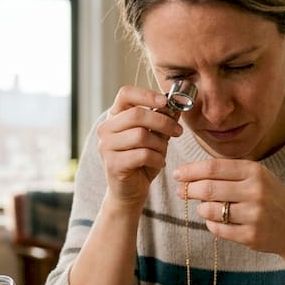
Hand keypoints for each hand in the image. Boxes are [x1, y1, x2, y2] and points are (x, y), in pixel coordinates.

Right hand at [97, 85, 184, 209]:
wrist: (129, 191)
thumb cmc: (142, 161)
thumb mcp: (155, 137)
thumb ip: (163, 120)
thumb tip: (177, 105)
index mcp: (115, 116)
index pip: (125, 93)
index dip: (146, 94)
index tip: (165, 102)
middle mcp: (106, 129)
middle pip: (136, 114)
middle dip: (162, 122)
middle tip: (178, 131)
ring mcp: (106, 146)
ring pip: (141, 135)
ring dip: (160, 144)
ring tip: (163, 152)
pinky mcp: (113, 164)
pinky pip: (142, 154)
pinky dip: (157, 158)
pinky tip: (159, 163)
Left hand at [172, 159, 284, 254]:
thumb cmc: (271, 198)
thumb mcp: (257, 177)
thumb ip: (229, 173)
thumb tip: (190, 174)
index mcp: (255, 172)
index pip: (213, 168)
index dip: (190, 171)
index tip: (177, 174)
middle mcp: (255, 191)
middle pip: (208, 188)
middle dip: (189, 189)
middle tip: (181, 191)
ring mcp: (254, 215)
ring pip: (210, 210)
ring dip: (201, 208)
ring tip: (203, 207)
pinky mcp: (251, 236)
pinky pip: (218, 229)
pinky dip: (211, 224)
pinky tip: (216, 220)